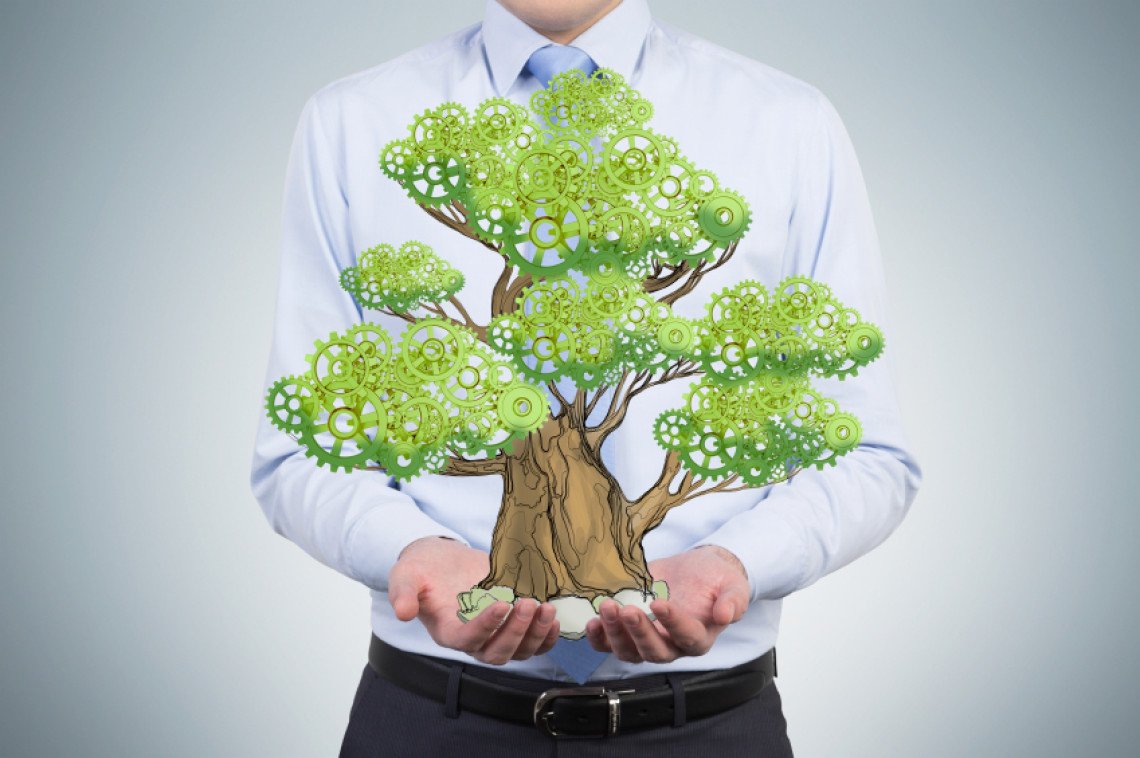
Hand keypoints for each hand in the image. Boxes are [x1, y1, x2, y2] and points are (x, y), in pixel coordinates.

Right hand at [387, 536, 559, 664]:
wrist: (441, 561)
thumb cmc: (423, 569)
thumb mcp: (406, 574)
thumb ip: (402, 593)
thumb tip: (402, 612)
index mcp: (447, 631)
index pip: (467, 641)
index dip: (485, 628)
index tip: (501, 604)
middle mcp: (473, 640)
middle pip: (497, 653)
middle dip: (517, 632)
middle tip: (529, 604)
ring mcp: (495, 636)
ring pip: (519, 652)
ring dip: (536, 635)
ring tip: (546, 608)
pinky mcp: (512, 626)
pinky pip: (533, 644)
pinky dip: (546, 638)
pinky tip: (554, 619)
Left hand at [585, 545, 748, 662]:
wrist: (696, 570)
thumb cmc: (715, 579)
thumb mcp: (733, 585)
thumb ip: (734, 601)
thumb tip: (726, 615)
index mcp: (699, 638)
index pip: (687, 638)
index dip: (673, 624)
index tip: (660, 603)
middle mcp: (672, 645)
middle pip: (654, 652)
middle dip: (639, 633)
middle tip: (628, 610)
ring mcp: (647, 640)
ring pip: (629, 652)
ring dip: (615, 634)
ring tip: (607, 609)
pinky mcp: (627, 631)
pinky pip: (609, 644)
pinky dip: (598, 638)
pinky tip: (592, 621)